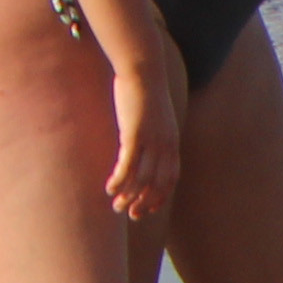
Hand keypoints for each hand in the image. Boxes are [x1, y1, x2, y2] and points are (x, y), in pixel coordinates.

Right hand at [102, 49, 180, 220]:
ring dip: (129, 195)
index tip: (148, 208)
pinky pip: (128, 164)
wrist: (143, 68)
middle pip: (157, 184)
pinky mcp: (135, 134)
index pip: (170, 179)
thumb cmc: (144, 88)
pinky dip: (120, 180)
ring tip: (116, 206)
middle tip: (130, 214)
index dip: (160, 197)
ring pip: (142, 178)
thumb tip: (144, 142)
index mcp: (172, 143)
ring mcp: (151, 141)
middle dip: (144, 202)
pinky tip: (110, 188)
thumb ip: (153, 131)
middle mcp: (166, 146)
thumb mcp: (155, 115)